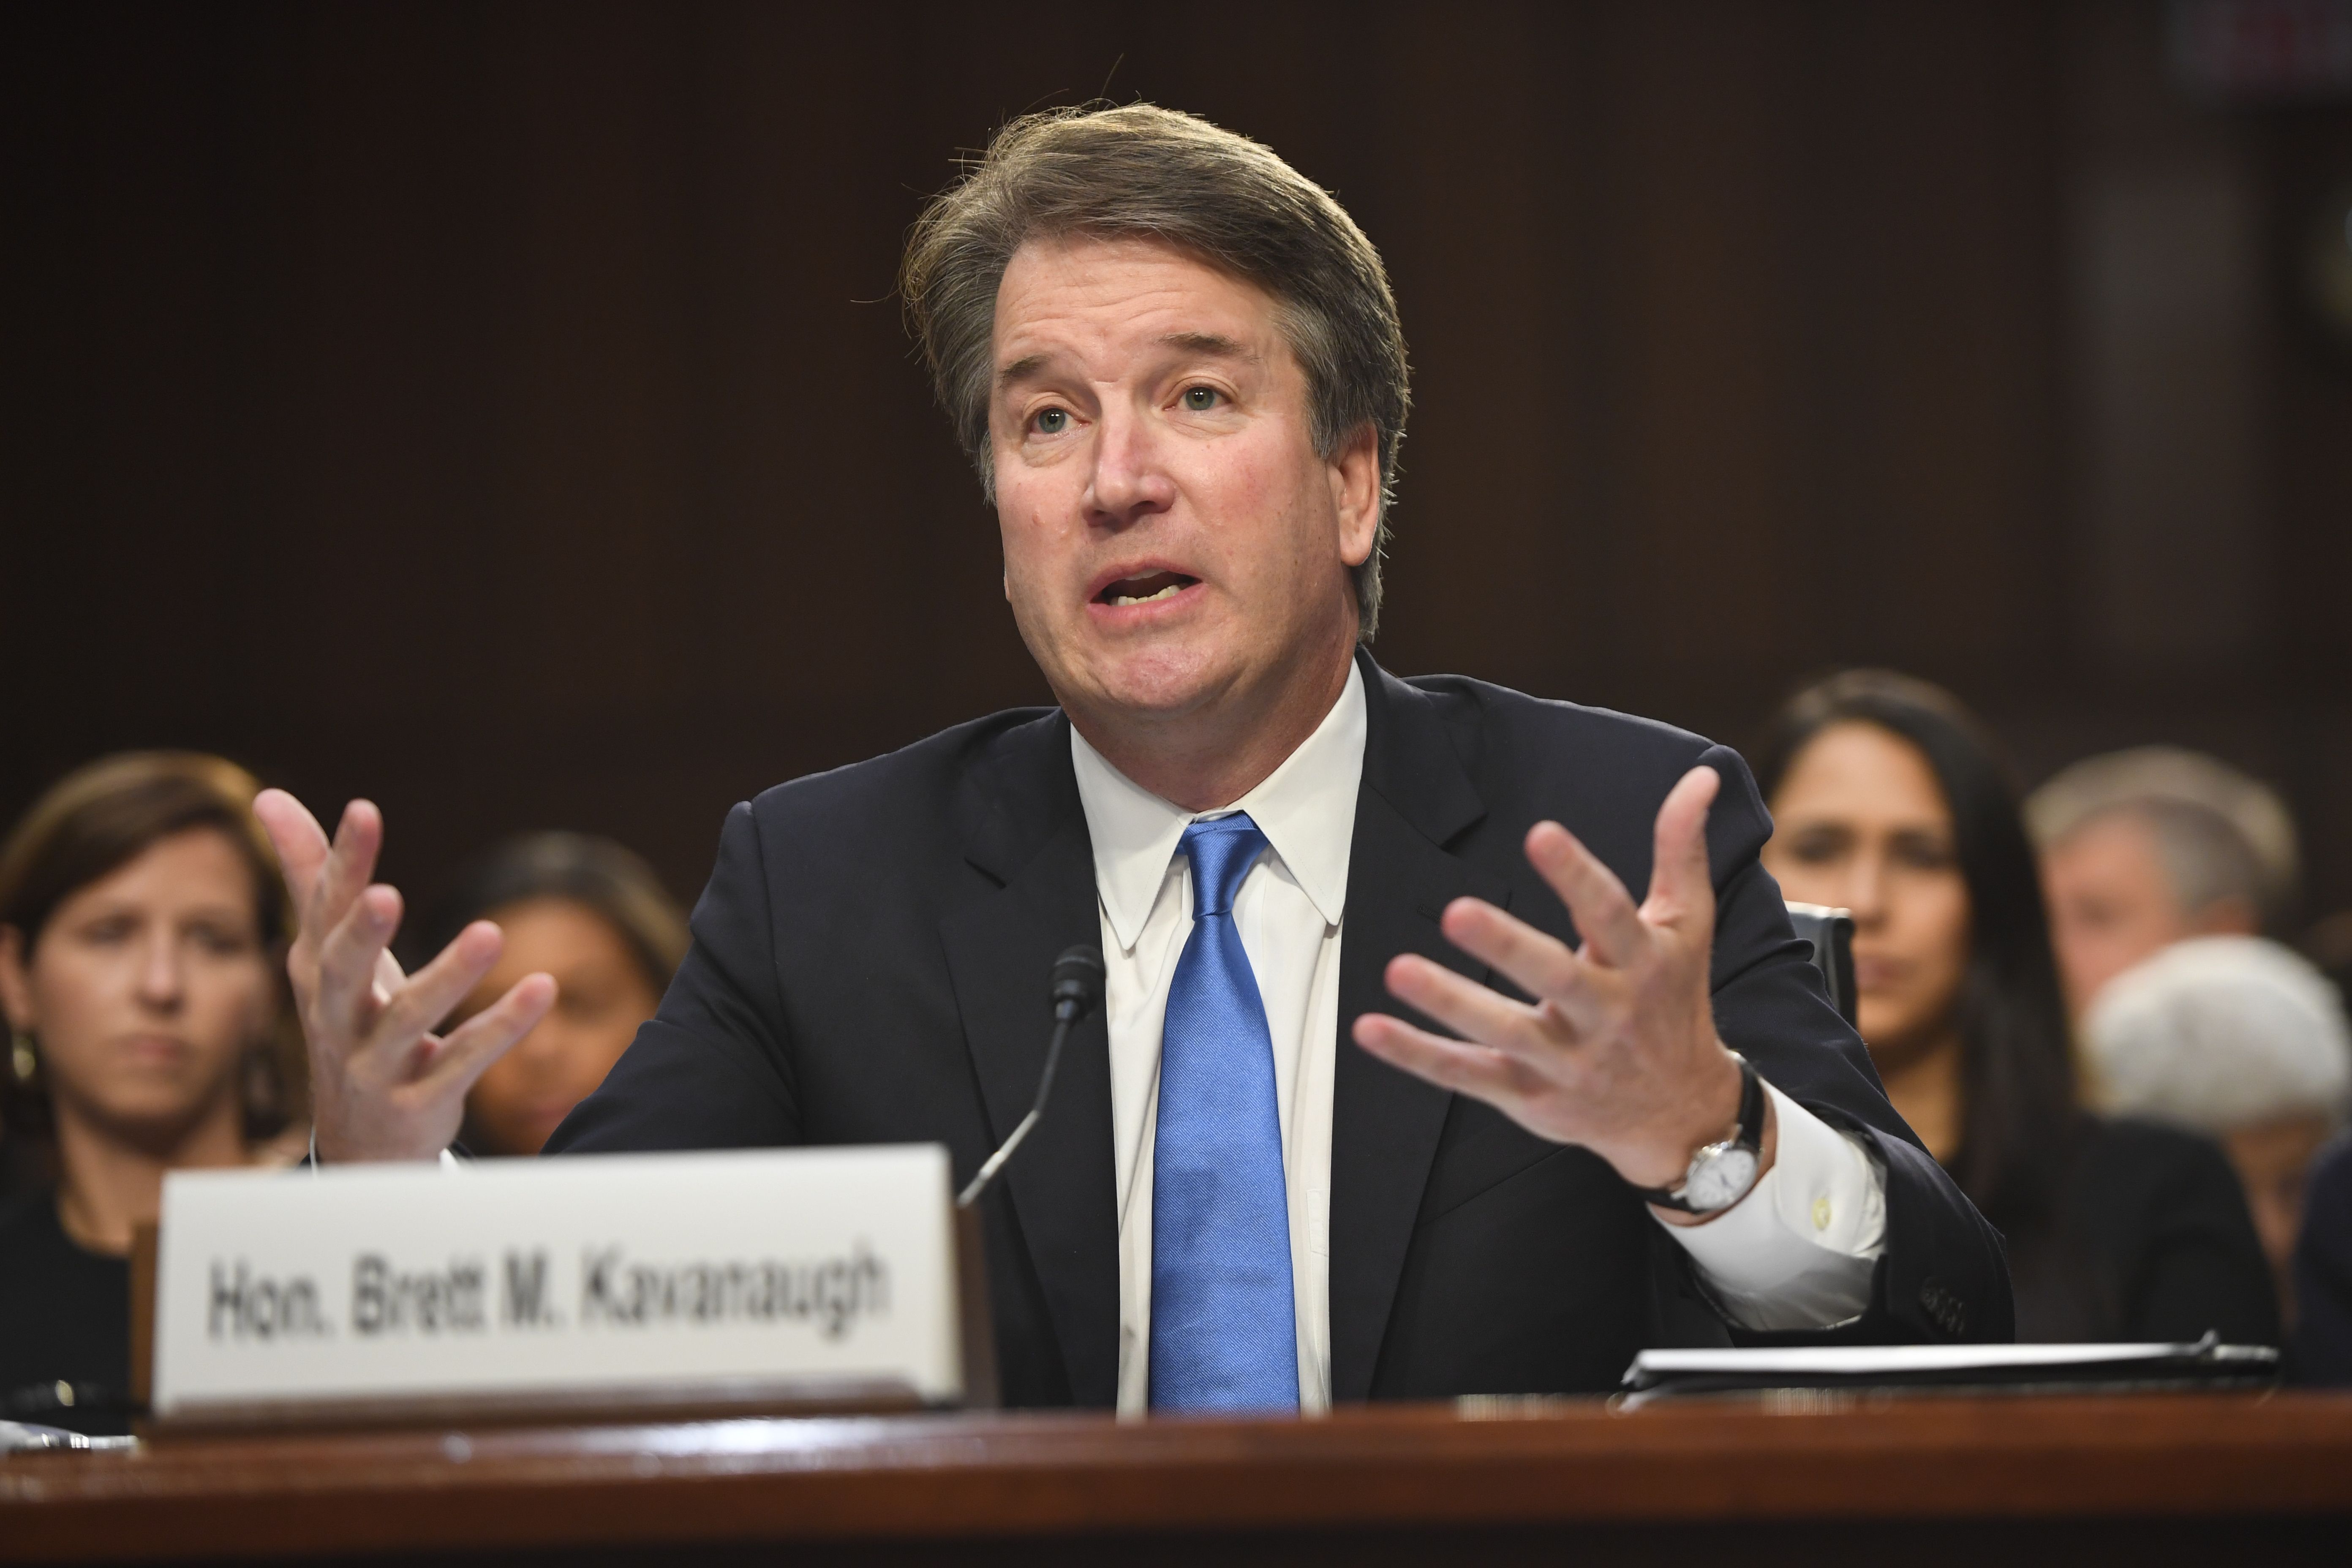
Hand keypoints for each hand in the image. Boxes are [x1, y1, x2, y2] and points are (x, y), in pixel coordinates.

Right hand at [253, 791, 554, 1162]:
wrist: (360, 1142)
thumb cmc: (350, 1021)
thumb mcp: (328, 954)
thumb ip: (310, 876)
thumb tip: (269, 796)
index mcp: (317, 973)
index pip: (326, 910)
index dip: (344, 862)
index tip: (363, 809)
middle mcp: (335, 1018)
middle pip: (341, 971)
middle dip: (361, 933)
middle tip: (386, 895)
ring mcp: (373, 1065)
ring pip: (407, 1021)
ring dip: (449, 976)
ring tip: (491, 932)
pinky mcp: (419, 1102)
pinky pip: (461, 1063)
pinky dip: (500, 1028)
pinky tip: (543, 989)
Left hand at [1352, 766, 1767, 1213]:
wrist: (1680, 1112)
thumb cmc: (1672, 1001)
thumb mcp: (1687, 926)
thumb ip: (1681, 850)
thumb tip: (1700, 776)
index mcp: (1642, 963)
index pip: (1609, 914)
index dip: (1577, 876)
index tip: (1541, 834)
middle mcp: (1606, 1014)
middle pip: (1555, 978)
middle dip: (1507, 947)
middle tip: (1457, 911)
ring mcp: (1566, 1061)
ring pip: (1503, 1033)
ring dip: (1450, 1002)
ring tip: (1397, 969)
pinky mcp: (1529, 1095)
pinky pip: (1468, 1076)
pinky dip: (1418, 1056)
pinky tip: (1369, 1028)